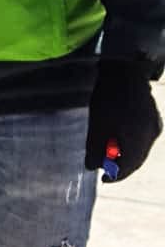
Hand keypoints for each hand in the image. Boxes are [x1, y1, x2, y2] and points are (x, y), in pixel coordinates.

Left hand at [85, 59, 161, 180]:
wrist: (125, 67)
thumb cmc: (108, 94)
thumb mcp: (96, 123)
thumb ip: (94, 148)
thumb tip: (91, 167)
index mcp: (138, 136)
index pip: (128, 166)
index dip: (115, 176)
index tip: (103, 179)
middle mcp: (151, 133)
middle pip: (136, 159)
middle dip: (119, 166)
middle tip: (104, 168)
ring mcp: (155, 124)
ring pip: (141, 149)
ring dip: (125, 154)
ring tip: (108, 152)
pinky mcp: (154, 117)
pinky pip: (144, 138)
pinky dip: (131, 143)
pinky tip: (118, 138)